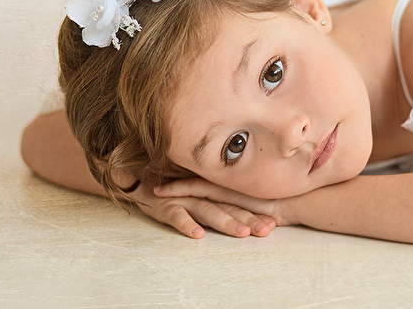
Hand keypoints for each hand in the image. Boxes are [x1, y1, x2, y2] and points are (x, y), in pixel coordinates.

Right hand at [130, 179, 276, 238]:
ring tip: (242, 233)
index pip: (238, 204)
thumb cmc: (173, 190)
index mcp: (212, 193)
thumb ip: (220, 202)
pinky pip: (177, 216)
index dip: (255, 213)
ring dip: (226, 222)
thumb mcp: (200, 195)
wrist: (138, 177)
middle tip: (266, 230)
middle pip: (229, 208)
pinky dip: (187, 224)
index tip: (274, 224)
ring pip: (209, 211)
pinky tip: (198, 235)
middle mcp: (202, 195)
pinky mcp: (165, 206)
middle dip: (249, 219)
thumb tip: (248, 215)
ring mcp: (185, 199)